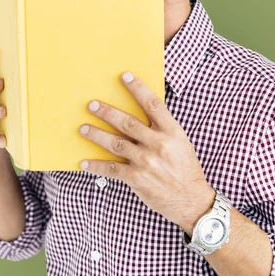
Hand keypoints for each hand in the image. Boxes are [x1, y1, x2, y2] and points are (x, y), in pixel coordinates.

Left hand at [78, 71, 215, 232]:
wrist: (191, 199)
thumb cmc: (186, 170)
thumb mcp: (181, 143)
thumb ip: (162, 130)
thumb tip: (140, 115)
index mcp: (172, 132)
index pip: (153, 104)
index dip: (138, 88)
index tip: (124, 76)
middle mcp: (158, 144)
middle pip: (128, 122)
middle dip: (107, 112)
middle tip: (92, 104)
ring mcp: (147, 161)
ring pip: (115, 143)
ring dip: (97, 134)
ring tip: (83, 128)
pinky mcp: (137, 178)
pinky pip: (111, 169)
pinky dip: (95, 165)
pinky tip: (84, 162)